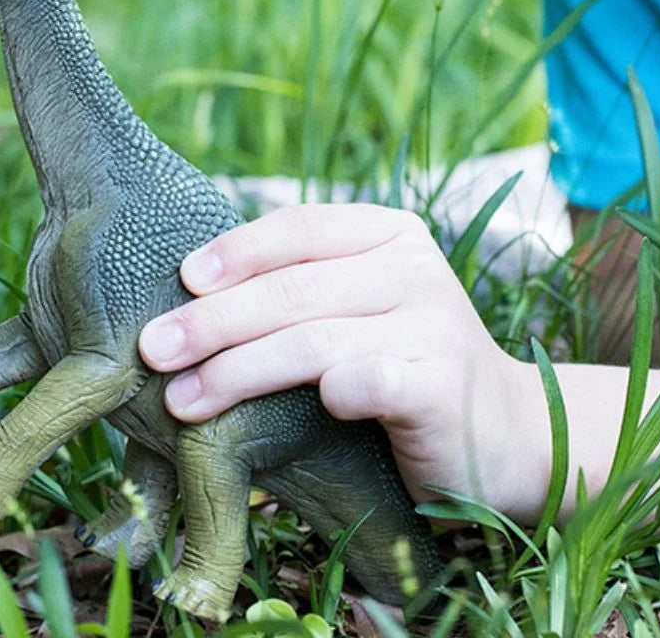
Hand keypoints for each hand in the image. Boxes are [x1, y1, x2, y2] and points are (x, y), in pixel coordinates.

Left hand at [137, 204, 537, 509]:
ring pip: (313, 339)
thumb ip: (302, 287)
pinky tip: (297, 408)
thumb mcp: (361, 307)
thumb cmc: (406, 364)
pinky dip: (330, 391)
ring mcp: (432, 323)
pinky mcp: (442, 384)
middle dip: (213, 320)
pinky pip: (369, 380)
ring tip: (181, 398)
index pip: (300, 226)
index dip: (236, 250)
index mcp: (391, 233)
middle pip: (294, 287)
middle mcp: (415, 267)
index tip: (181, 280)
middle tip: (154, 349)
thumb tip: (190, 290)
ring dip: (236, 370)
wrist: (505, 432)